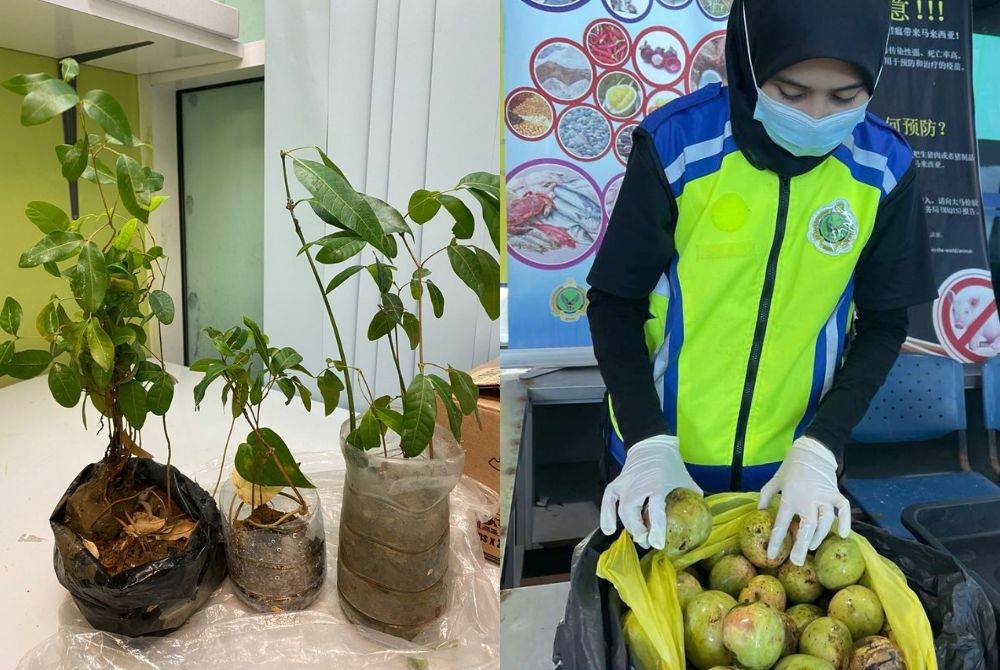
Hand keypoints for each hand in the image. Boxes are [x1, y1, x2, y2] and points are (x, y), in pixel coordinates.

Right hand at [600, 434, 702, 549]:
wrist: (652, 444)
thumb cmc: (671, 463)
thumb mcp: (685, 479)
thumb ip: (692, 497)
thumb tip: (700, 516)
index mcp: (658, 485)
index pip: (655, 510)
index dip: (656, 529)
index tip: (656, 544)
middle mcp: (639, 485)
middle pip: (632, 512)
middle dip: (639, 531)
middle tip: (647, 541)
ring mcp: (626, 484)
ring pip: (621, 509)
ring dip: (629, 526)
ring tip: (638, 536)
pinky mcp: (617, 482)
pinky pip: (607, 500)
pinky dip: (606, 515)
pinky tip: (609, 529)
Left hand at [758, 436, 850, 565]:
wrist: (812, 450)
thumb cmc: (791, 467)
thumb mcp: (774, 480)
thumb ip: (766, 496)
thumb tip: (759, 512)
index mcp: (790, 497)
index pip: (781, 523)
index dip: (775, 541)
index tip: (771, 556)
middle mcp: (807, 499)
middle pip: (807, 527)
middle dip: (802, 546)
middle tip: (797, 561)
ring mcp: (823, 497)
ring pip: (826, 521)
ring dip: (820, 536)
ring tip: (812, 546)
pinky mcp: (835, 493)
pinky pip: (844, 508)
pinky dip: (846, 521)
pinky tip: (844, 534)